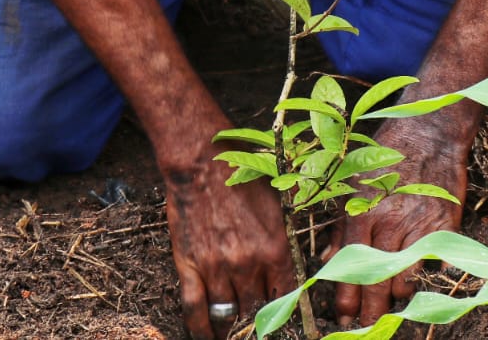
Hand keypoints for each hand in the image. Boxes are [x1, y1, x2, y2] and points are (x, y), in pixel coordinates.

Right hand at [164, 154, 297, 339]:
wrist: (202, 164)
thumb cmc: (242, 179)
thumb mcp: (278, 207)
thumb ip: (286, 240)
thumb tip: (298, 266)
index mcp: (276, 250)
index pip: (286, 298)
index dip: (285, 315)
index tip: (282, 323)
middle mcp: (249, 265)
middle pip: (257, 311)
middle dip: (258, 323)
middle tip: (257, 328)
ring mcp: (217, 269)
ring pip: (228, 314)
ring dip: (231, 326)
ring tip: (233, 333)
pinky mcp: (190, 267)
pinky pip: (195, 309)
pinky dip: (200, 329)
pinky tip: (207, 336)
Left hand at [328, 120, 469, 327]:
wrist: (429, 131)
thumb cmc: (387, 154)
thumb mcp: (353, 182)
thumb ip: (341, 224)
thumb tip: (326, 259)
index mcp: (361, 211)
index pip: (348, 265)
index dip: (346, 296)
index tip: (342, 316)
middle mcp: (388, 222)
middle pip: (375, 280)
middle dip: (369, 310)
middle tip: (365, 326)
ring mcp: (417, 225)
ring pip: (404, 278)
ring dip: (395, 294)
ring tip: (390, 301)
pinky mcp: (443, 225)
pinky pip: (432, 263)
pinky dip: (424, 275)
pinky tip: (416, 279)